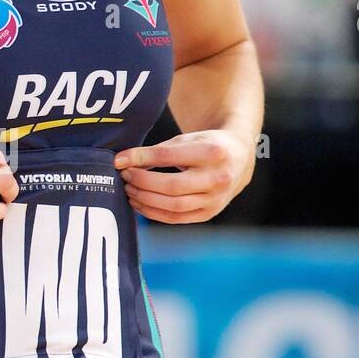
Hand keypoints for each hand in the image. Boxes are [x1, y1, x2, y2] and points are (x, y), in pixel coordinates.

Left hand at [114, 129, 254, 222]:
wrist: (238, 159)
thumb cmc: (206, 146)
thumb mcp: (186, 139)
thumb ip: (156, 151)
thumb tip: (122, 162)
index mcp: (213, 152)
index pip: (168, 157)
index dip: (140, 159)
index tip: (120, 160)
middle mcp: (218, 178)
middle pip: (171, 186)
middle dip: (142, 182)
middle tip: (125, 176)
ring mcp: (216, 199)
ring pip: (173, 206)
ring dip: (145, 199)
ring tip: (130, 190)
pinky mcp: (209, 213)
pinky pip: (176, 218)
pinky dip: (154, 213)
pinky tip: (140, 203)